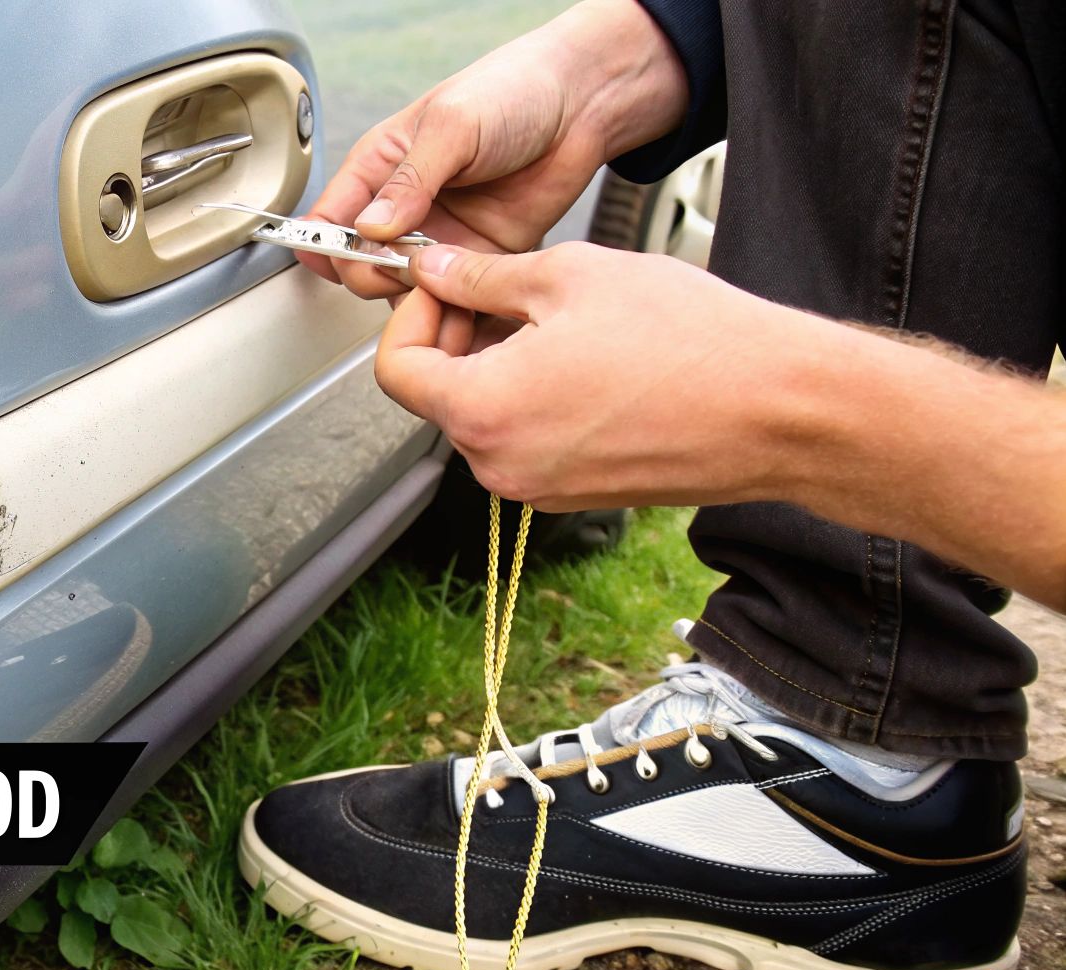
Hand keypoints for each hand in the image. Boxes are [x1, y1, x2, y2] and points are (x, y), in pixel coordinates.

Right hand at [300, 0, 687, 301]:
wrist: (583, 105)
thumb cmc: (513, 91)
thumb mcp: (451, 126)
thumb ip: (409, 181)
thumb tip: (370, 227)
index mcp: (380, 168)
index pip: (330, 218)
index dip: (327, 245)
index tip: (345, 256)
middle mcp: (404, 208)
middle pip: (360, 264)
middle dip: (374, 273)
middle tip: (404, 264)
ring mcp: (440, 238)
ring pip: (402, 290)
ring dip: (414, 297)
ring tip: (436, 285)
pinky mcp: (478, 259)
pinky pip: (453, 297)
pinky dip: (453, 308)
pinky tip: (460, 301)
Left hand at [377, 242, 808, 510]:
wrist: (778, 409)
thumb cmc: (690, 342)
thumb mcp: (570, 276)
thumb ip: (483, 277)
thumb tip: (435, 269)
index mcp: (484, 412)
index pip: (396, 370)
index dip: (412, 316)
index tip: (445, 286)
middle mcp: (501, 465)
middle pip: (438, 394)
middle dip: (457, 336)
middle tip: (503, 289)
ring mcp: (539, 487)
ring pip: (485, 415)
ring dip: (498, 364)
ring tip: (558, 318)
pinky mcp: (576, 493)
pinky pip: (527, 439)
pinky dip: (534, 396)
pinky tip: (586, 356)